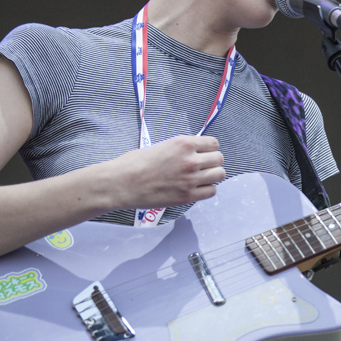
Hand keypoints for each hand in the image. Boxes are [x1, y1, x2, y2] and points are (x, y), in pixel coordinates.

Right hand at [107, 135, 224, 210]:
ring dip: (212, 175)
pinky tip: (197, 188)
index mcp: (184, 144)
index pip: (213, 144)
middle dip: (212, 162)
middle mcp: (191, 160)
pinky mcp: (187, 196)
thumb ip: (181, 148)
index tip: (204, 153)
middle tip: (203, 166)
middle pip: (219, 159)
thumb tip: (194, 152)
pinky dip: (207, 190)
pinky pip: (211, 191)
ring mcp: (191, 179)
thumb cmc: (134, 163)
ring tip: (201, 177)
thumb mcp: (161, 145)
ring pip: (219, 175)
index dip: (209, 149)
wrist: (122, 183)